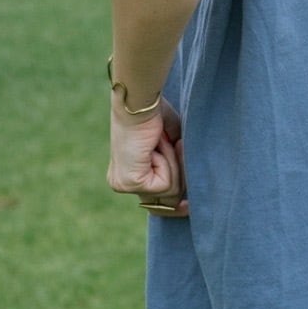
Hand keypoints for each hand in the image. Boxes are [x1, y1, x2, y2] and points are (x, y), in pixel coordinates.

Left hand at [107, 95, 188, 216]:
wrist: (140, 102)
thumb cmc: (154, 115)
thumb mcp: (168, 145)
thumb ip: (174, 166)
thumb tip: (186, 194)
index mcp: (125, 174)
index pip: (151, 202)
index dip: (172, 207)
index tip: (187, 206)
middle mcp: (120, 182)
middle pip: (163, 202)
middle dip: (178, 178)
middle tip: (178, 154)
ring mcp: (123, 184)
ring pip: (169, 191)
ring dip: (172, 161)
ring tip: (160, 140)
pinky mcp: (130, 182)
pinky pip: (165, 184)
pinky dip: (168, 161)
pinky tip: (154, 145)